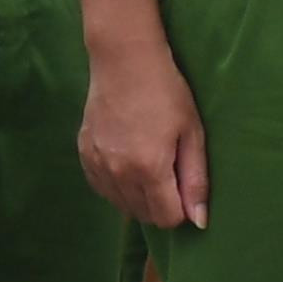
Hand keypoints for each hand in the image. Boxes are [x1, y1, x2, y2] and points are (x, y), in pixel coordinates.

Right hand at [79, 34, 211, 230]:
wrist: (124, 60)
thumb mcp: (192, 132)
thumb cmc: (166, 92)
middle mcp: (119, 174)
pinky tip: (128, 163)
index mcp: (149, 169)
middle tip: (170, 173)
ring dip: (140, 198)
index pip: (166, 218)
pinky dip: (118, 186)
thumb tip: (199, 221)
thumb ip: (196, 179)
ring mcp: (97, 165)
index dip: (182, 209)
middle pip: (144, 216)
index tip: (185, 187)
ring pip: (122, 206)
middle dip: (162, 205)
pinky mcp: (84, 156)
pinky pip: (103, 189)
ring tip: (149, 165)